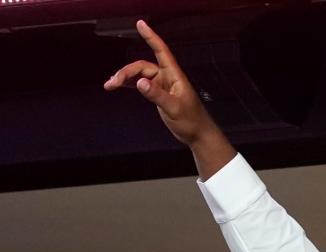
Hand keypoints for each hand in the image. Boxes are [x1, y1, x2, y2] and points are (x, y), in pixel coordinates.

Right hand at [104, 20, 216, 146]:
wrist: (197, 134)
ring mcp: (161, 85)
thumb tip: (140, 82)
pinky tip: (117, 86)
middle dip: (126, 72)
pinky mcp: (157, 93)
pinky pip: (140, 84)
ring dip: (125, 78)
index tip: (140, 24)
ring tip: (110, 85)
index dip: (151, 37)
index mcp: (174, 75)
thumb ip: (157, 95)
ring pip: (139, 75)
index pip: (161, 51)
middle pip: (142, 66)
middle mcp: (167, 77)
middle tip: (112, 83)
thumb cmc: (191, 121)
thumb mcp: (174, 108)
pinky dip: (129, 84)